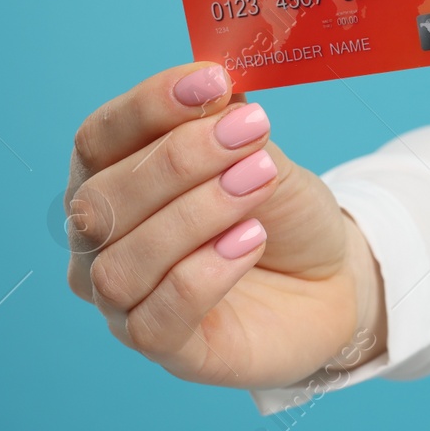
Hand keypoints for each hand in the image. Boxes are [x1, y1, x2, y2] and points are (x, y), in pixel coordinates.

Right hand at [64, 62, 386, 389]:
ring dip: (196, 214)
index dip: (148, 106)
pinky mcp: (166, 348)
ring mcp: (124, 301)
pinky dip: (203, 274)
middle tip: (251, 131)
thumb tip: (213, 88)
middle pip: (102, 200)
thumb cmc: (281, 212)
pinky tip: (249, 240)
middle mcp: (100, 242)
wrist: (331, 276)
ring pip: (124, 263)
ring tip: (258, 183)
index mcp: (110, 179)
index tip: (211, 81)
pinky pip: (158, 319)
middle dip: (179, 160)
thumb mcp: (262, 156)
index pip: (97, 137)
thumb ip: (230, 128)